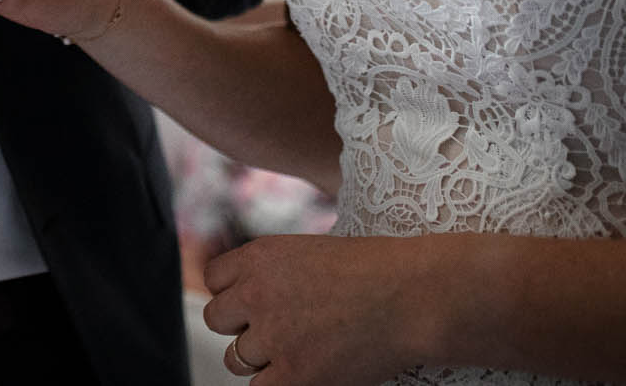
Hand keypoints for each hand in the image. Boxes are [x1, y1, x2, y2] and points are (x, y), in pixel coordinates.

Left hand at [202, 235, 428, 384]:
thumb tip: (241, 295)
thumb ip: (269, 272)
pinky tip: (301, 373)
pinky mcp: (294, 373)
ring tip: (300, 350)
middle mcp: (255, 293)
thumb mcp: (307, 252)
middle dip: (243, 326)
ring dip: (261, 359)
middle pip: (217, 319)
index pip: (214, 279)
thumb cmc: (372, 272)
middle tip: (278, 329)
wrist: (412, 297)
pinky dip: (277, 383)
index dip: (235, 293)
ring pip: (236, 359)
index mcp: (258, 256)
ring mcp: (272, 335)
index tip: (258, 302)